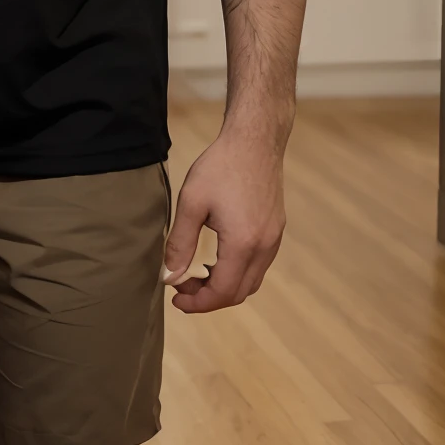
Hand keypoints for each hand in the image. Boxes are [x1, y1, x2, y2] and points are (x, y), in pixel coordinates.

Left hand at [164, 127, 285, 313]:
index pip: (223, 292)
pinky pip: (258, 265)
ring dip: (224, 286)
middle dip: (209, 297)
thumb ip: (180, 243)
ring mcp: (274, 240)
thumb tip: (169, 276)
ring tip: (195, 274)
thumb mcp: (191, 203)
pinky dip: (236, 272)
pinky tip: (216, 259)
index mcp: (243, 244)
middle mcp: (265, 248)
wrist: (254, 142)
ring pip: (251, 281)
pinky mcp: (276, 231)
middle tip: (181, 285)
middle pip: (239, 293)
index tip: (176, 298)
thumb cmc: (219, 168)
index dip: (198, 302)